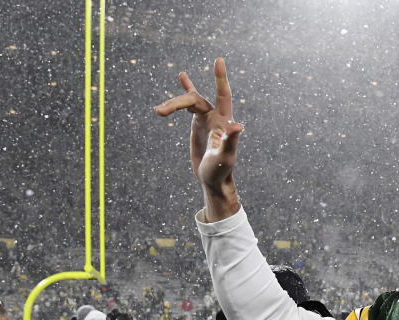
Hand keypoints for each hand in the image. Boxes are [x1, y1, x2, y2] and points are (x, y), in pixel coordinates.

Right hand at [154, 57, 243, 219]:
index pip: (223, 95)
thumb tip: (238, 126)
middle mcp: (216, 117)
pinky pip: (190, 106)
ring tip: (159, 111)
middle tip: (160, 111)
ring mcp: (207, 119)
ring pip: (189, 103)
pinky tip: (183, 77)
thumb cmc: (221, 171)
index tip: (218, 60)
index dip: (220, 78)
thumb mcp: (225, 158)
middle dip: (178, 103)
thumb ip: (231, 142)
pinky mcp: (199, 123)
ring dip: (174, 104)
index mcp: (224, 122)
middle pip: (196, 100)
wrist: (213, 179)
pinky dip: (184, 94)